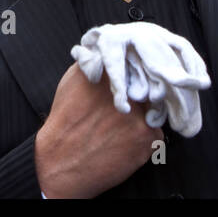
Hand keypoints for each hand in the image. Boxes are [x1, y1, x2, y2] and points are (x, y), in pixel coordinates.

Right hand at [34, 62, 162, 198]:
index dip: (137, 71)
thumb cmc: (64, 122)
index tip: (133, 78)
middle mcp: (130, 90)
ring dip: (145, 115)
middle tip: (130, 104)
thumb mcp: (72, 81)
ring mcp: (142, 113)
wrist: (61, 162)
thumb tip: (111, 55)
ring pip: (156, 108)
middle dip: (144, 92)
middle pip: (151, 84)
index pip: (138, 62)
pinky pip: (156, 131)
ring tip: (122, 126)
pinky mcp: (148, 137)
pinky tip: (124, 142)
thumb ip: (96, 63)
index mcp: (112, 72)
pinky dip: (144, 136)